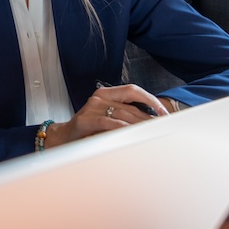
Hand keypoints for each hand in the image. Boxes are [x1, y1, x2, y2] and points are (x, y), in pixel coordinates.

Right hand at [44, 83, 166, 147]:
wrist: (64, 137)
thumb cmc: (88, 128)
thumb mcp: (108, 118)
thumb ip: (125, 115)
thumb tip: (151, 120)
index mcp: (106, 93)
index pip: (133, 90)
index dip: (150, 100)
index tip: (163, 112)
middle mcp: (99, 97)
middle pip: (131, 106)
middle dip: (148, 119)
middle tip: (160, 129)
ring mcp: (91, 108)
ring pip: (122, 115)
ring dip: (138, 126)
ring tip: (150, 134)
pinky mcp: (85, 120)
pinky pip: (108, 123)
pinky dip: (121, 128)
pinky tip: (130, 134)